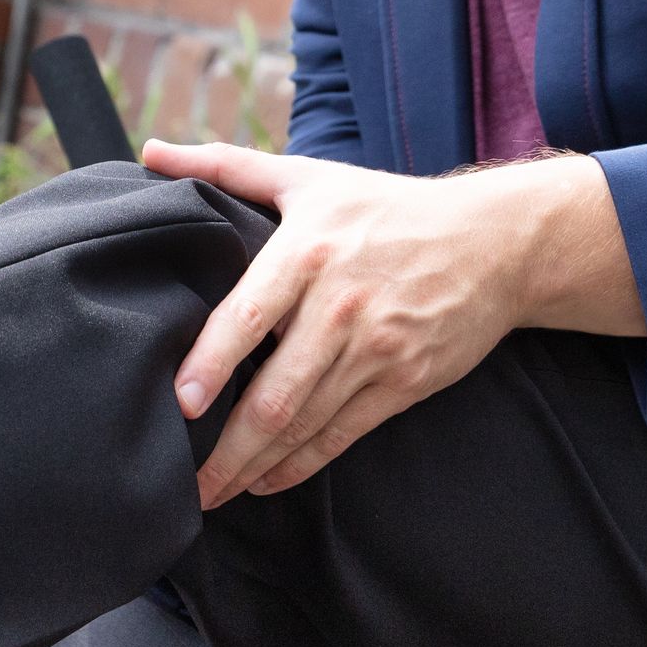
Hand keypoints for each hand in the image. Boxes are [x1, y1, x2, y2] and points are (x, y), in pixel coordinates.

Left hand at [143, 142, 640, 507]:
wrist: (496, 242)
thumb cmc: (389, 208)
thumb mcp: (310, 179)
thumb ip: (225, 167)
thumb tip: (150, 151)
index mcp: (308, 252)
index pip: (248, 316)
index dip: (211, 363)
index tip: (181, 403)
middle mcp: (340, 306)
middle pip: (275, 393)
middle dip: (225, 448)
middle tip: (183, 484)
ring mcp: (376, 349)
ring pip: (305, 423)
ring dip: (254, 467)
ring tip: (213, 495)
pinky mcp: (405, 381)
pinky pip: (343, 434)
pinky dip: (301, 465)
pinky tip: (266, 482)